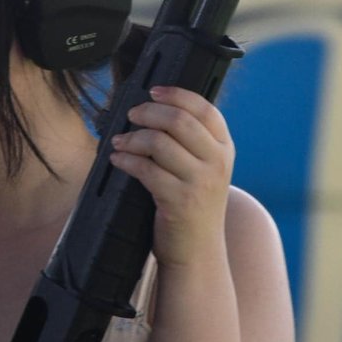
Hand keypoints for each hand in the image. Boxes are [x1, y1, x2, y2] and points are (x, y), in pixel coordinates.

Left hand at [109, 86, 234, 268]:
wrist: (198, 250)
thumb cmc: (194, 203)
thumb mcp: (206, 168)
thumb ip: (193, 140)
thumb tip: (157, 106)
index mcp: (225, 148)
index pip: (204, 109)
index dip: (177, 94)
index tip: (153, 91)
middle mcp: (217, 162)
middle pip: (179, 120)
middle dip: (149, 112)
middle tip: (131, 114)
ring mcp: (200, 182)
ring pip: (159, 143)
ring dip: (132, 137)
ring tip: (119, 141)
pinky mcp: (179, 201)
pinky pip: (146, 170)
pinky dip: (126, 160)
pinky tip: (117, 159)